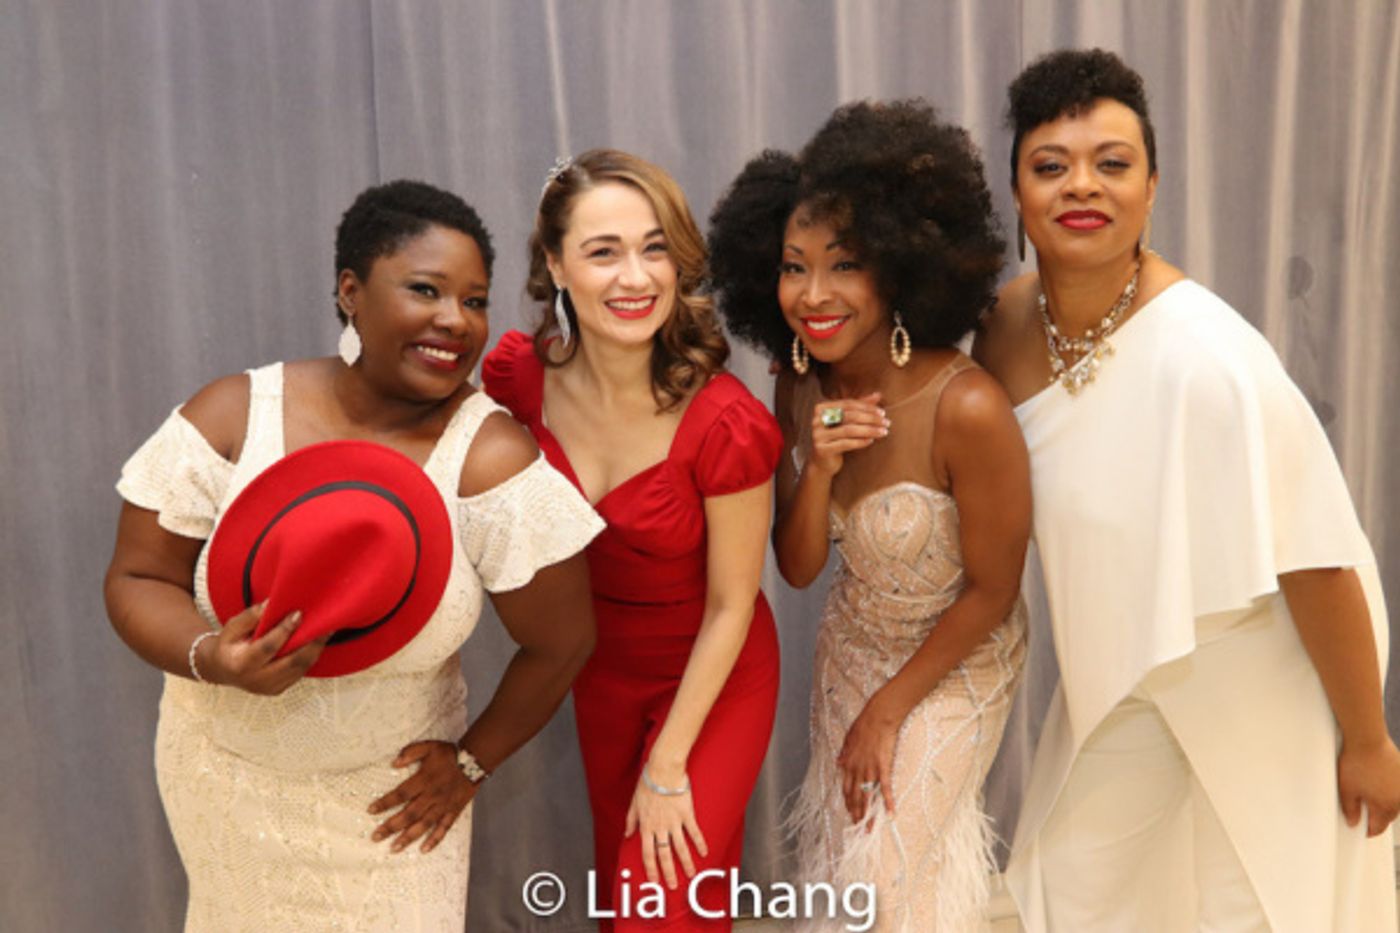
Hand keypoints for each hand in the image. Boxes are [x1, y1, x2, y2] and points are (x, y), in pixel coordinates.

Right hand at [197, 601, 327, 694]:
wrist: (222, 669)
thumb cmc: (229, 644)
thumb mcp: (232, 627)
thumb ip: (251, 616)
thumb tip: (271, 603)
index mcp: (241, 664)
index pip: (267, 648)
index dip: (284, 631)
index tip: (298, 614)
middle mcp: (256, 680)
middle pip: (291, 662)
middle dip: (310, 643)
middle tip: (325, 624)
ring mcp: (269, 688)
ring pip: (300, 669)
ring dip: (315, 649)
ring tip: (327, 630)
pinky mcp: (279, 689)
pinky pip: (300, 673)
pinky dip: (310, 656)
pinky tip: (317, 641)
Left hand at [368, 741, 476, 853]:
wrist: (475, 761)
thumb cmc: (449, 755)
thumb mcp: (429, 747)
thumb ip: (411, 753)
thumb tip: (394, 763)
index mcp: (424, 780)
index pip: (400, 794)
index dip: (385, 803)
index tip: (371, 810)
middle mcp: (431, 796)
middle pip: (408, 814)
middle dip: (391, 826)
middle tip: (375, 837)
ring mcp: (442, 806)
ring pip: (423, 825)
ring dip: (408, 837)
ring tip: (394, 848)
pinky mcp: (453, 811)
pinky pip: (443, 828)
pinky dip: (434, 840)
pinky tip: (424, 849)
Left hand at [624, 765, 708, 889]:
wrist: (663, 769)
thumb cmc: (647, 783)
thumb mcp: (634, 802)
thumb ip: (631, 820)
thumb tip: (627, 835)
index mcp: (646, 825)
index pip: (647, 853)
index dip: (651, 868)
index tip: (654, 880)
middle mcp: (660, 827)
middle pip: (664, 855)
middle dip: (668, 872)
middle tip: (672, 886)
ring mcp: (674, 821)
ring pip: (680, 847)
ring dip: (685, 863)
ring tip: (691, 875)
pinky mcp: (687, 814)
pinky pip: (694, 832)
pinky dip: (699, 843)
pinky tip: (704, 853)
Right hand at [808, 393, 887, 479]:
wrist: (822, 462)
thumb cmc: (837, 438)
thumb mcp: (847, 421)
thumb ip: (860, 406)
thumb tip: (878, 395)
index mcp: (821, 408)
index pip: (848, 404)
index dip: (867, 407)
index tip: (882, 412)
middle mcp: (817, 420)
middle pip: (850, 416)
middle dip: (871, 418)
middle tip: (886, 422)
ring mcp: (818, 435)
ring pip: (849, 430)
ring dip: (869, 430)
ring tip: (883, 432)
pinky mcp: (822, 449)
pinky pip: (845, 444)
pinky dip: (860, 442)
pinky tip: (871, 441)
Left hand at [837, 695, 899, 825]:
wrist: (878, 717)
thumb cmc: (864, 725)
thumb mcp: (848, 739)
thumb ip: (844, 753)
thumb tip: (838, 762)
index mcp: (848, 763)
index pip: (846, 789)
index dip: (848, 803)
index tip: (850, 813)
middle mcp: (857, 770)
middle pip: (855, 797)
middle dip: (856, 814)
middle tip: (858, 828)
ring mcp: (869, 770)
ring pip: (867, 797)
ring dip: (867, 815)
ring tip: (869, 829)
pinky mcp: (883, 768)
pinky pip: (885, 789)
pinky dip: (888, 803)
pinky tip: (890, 814)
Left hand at [1337, 736, 1399, 836]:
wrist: (1367, 739)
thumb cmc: (1356, 763)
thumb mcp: (1347, 790)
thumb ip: (1350, 809)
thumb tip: (1354, 822)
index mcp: (1385, 806)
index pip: (1379, 827)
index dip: (1369, 831)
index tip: (1362, 831)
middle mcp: (1399, 798)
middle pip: (1389, 816)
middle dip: (1378, 817)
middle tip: (1365, 814)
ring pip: (1395, 802)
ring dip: (1385, 803)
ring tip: (1371, 797)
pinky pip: (1397, 788)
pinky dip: (1390, 790)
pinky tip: (1379, 783)